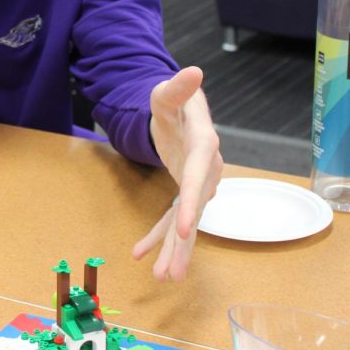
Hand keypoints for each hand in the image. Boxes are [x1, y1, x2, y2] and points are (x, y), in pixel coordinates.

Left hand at [132, 66, 223, 280]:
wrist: (183, 110)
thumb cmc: (176, 100)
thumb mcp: (168, 93)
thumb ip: (177, 87)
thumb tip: (194, 71)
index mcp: (205, 146)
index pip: (200, 178)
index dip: (193, 204)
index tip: (187, 229)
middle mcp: (208, 170)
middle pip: (196, 210)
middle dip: (184, 243)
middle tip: (173, 273)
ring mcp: (199, 184)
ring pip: (187, 222)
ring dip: (174, 250)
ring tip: (163, 278)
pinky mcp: (187, 191)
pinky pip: (173, 217)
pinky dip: (158, 235)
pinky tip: (141, 254)